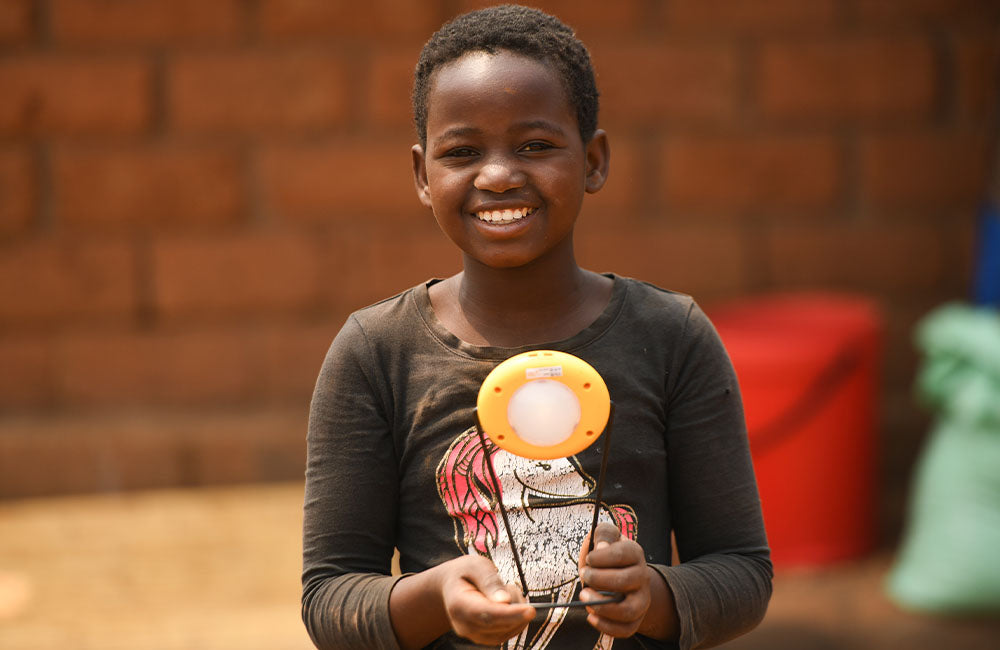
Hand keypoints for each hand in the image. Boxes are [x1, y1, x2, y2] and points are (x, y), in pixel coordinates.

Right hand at [438, 555, 534, 644]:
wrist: (451, 587)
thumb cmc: (465, 573)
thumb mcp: (475, 565)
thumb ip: (489, 580)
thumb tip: (505, 600)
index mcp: (458, 604)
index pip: (486, 614)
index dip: (509, 614)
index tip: (530, 610)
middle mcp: (464, 625)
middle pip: (499, 624)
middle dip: (516, 606)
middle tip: (511, 586)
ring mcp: (474, 635)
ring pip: (506, 631)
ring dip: (516, 612)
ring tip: (506, 591)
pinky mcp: (485, 638)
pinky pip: (508, 633)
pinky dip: (515, 619)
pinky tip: (508, 604)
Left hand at [578, 523, 651, 637]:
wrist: (620, 575)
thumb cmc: (606, 556)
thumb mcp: (605, 537)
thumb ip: (603, 534)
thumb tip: (601, 546)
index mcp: (635, 553)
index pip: (623, 554)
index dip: (601, 557)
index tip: (589, 558)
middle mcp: (642, 577)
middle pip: (626, 581)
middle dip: (599, 578)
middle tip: (584, 575)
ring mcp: (641, 600)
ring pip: (628, 610)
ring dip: (602, 605)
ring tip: (584, 596)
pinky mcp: (635, 619)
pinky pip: (625, 629)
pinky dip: (606, 626)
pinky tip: (590, 616)